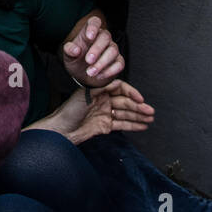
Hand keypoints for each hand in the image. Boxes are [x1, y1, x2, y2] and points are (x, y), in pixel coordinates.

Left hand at [35, 80, 153, 146]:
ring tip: (150, 118)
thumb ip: (101, 89)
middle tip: (150, 111)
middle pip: (124, 102)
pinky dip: (133, 125)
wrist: (61, 130)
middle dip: (138, 107)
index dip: (130, 93)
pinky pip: (122, 124)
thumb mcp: (85, 96)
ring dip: (138, 116)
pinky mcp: (105, 126)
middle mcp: (102, 101)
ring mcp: (105, 114)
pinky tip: (143, 125)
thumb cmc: (69, 111)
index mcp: (97, 91)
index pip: (118, 89)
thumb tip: (116, 82)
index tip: (140, 98)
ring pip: (125, 114)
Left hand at [62, 12, 123, 87]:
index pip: (94, 22)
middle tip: (88, 61)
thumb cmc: (76, 60)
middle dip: (97, 49)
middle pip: (105, 37)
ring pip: (113, 51)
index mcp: (89, 32)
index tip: (89, 36)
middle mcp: (102, 38)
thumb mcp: (68, 55)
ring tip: (90, 72)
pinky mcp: (118, 61)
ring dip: (102, 63)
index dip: (93, 27)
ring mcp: (112, 49)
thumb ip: (69, 50)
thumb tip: (76, 49)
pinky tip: (98, 76)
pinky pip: (119, 64)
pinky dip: (109, 71)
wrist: (83, 75)